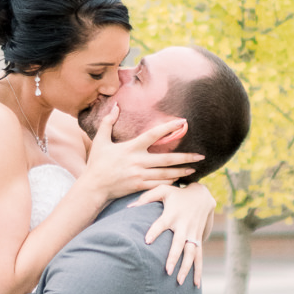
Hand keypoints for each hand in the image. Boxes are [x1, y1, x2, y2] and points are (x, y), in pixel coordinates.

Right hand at [82, 103, 202, 203]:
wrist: (93, 187)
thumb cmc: (97, 163)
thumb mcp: (100, 141)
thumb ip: (108, 122)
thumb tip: (116, 106)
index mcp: (131, 148)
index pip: (153, 134)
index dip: (168, 128)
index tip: (183, 123)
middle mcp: (138, 161)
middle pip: (167, 159)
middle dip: (185, 157)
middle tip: (201, 156)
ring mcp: (139, 175)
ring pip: (166, 173)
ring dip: (181, 171)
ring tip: (194, 168)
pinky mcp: (139, 187)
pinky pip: (159, 184)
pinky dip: (170, 182)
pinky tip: (179, 179)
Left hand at [130, 179, 215, 284]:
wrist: (203, 196)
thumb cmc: (178, 194)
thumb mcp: (163, 190)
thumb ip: (146, 197)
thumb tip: (129, 207)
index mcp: (172, 214)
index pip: (161, 224)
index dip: (155, 231)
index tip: (147, 241)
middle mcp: (183, 226)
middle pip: (178, 243)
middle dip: (173, 257)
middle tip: (166, 270)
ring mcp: (192, 234)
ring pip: (191, 253)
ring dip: (186, 268)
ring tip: (178, 281)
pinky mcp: (198, 240)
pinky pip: (199, 257)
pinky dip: (198, 270)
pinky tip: (195, 284)